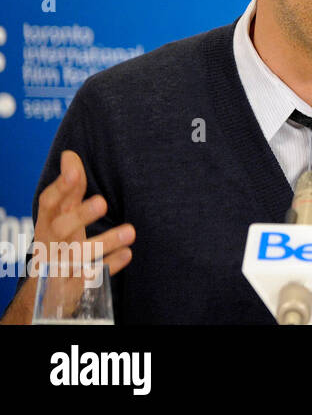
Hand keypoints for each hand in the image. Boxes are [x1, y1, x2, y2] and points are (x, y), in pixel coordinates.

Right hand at [0, 151, 133, 323]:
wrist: (45, 293)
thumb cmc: (59, 244)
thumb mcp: (61, 218)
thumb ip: (69, 189)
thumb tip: (70, 155)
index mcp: (46, 224)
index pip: (48, 204)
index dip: (60, 188)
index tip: (74, 171)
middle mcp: (50, 245)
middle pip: (59, 229)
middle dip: (79, 215)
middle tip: (102, 202)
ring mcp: (61, 268)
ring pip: (79, 255)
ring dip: (104, 242)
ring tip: (130, 231)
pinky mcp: (75, 288)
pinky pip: (92, 278)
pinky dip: (109, 266)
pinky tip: (128, 254)